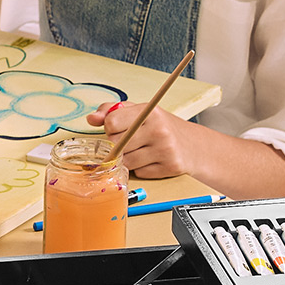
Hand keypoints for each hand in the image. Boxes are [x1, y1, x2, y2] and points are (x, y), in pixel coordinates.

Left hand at [86, 98, 201, 182]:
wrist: (193, 146)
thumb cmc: (160, 127)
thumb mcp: (138, 111)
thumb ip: (111, 110)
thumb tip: (91, 119)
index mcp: (149, 111)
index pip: (112, 123)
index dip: (110, 128)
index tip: (118, 129)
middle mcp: (159, 129)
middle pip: (117, 145)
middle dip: (119, 146)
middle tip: (130, 141)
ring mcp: (165, 149)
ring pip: (127, 162)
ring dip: (129, 159)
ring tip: (141, 150)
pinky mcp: (170, 167)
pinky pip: (140, 173)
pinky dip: (141, 170)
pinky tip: (151, 160)